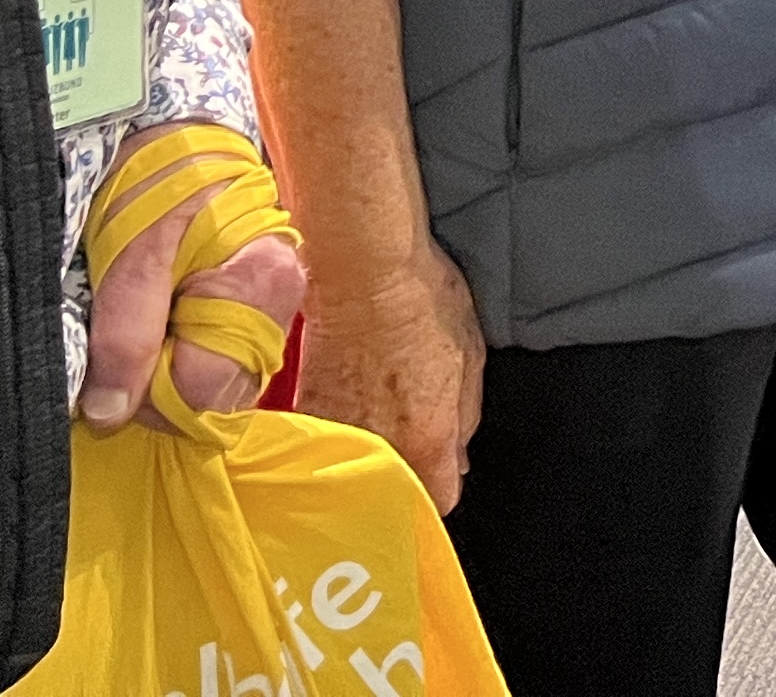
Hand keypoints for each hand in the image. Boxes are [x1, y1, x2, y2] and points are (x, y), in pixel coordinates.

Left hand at [79, 122, 309, 437]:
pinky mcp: (258, 306)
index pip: (204, 388)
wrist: (174, 136)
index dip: (148, 390)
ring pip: (221, 384)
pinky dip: (185, 357)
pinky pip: (223, 363)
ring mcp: (275, 306)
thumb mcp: (129, 258)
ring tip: (143, 327)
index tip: (113, 367)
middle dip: (161, 385)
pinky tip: (163, 324)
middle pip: (219, 393)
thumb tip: (110, 413)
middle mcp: (284, 301)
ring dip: (172, 371)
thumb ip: (124, 337)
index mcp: (265, 284)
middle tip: (124, 345)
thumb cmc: (156, 186)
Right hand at [295, 237, 490, 509]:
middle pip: (390, 494)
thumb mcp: (470, 357)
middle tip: (404, 449)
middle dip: (399, 481)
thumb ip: (464, 419)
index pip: (438, 502)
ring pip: (352, 473)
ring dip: (363, 459)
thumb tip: (457, 459)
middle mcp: (380, 449)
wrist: (362, 272)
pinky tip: (343, 414)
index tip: (436, 477)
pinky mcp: (305, 412)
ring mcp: (337, 434)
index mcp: (427, 441)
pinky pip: (322, 443)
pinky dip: (333, 436)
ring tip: (372, 429)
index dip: (439, 489)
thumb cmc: (423, 302)